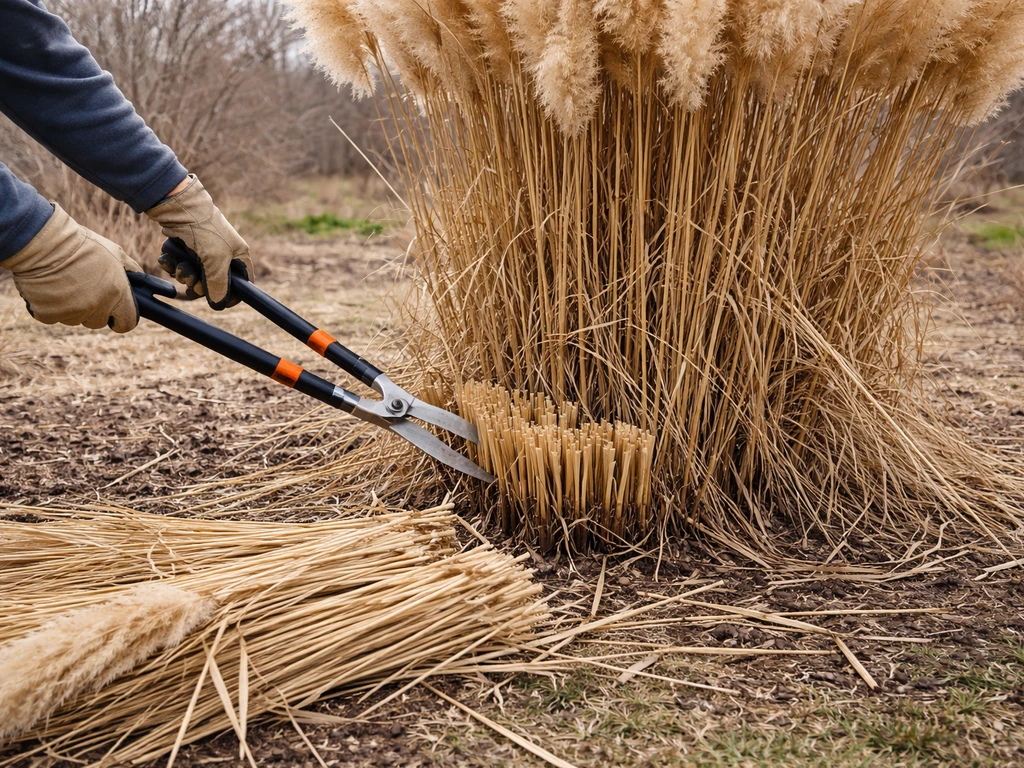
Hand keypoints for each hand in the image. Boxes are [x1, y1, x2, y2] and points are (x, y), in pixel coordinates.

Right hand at [2, 204, 141, 332]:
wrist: (43, 241)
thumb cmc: (82, 244)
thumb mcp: (115, 252)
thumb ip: (132, 270)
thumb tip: (142, 279)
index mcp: (117, 294)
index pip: (127, 322)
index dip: (121, 318)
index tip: (116, 315)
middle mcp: (96, 307)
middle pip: (98, 321)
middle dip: (94, 309)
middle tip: (85, 288)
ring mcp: (71, 313)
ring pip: (75, 319)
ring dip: (72, 307)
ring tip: (66, 283)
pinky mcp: (48, 314)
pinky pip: (53, 317)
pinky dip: (51, 306)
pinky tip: (50, 287)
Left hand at [145, 175, 252, 308]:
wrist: (178, 207)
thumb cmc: (205, 231)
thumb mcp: (216, 261)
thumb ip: (219, 285)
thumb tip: (219, 305)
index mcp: (237, 256)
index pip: (242, 284)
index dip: (231, 295)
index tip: (218, 301)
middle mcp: (222, 255)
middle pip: (213, 284)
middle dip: (199, 284)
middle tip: (191, 278)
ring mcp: (203, 252)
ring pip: (194, 277)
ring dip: (183, 274)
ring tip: (178, 264)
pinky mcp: (185, 249)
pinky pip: (179, 267)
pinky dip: (172, 265)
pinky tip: (168, 258)